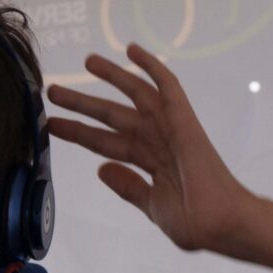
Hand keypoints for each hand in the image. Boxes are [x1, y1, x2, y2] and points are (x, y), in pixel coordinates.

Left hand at [46, 46, 258, 255]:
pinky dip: (151, 67)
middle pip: (111, 116)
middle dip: (82, 104)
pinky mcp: (183, 119)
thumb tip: (102, 169)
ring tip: (88, 61)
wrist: (220, 222)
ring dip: (113, 76)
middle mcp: (156, 140)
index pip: (105, 142)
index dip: (78, 132)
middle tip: (54, 91)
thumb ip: (129, 187)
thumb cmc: (195, 222)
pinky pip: (167, 86)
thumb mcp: (152, 206)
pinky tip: (132, 49)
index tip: (53, 125)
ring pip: (135, 94)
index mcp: (148, 162)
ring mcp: (169, 128)